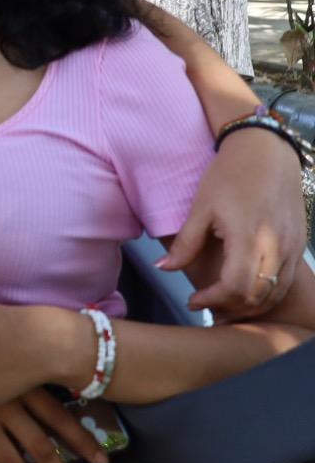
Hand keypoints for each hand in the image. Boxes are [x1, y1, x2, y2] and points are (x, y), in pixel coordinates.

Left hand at [159, 126, 304, 317]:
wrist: (268, 153)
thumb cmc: (229, 176)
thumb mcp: (200, 208)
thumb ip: (185, 243)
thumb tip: (163, 268)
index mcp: (249, 237)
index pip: (236, 287)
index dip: (213, 300)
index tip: (194, 301)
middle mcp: (277, 246)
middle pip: (258, 296)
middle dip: (231, 309)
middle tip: (207, 309)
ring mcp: (293, 247)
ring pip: (276, 292)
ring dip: (250, 306)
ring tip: (224, 307)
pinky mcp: (300, 244)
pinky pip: (286, 280)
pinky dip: (266, 293)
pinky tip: (245, 292)